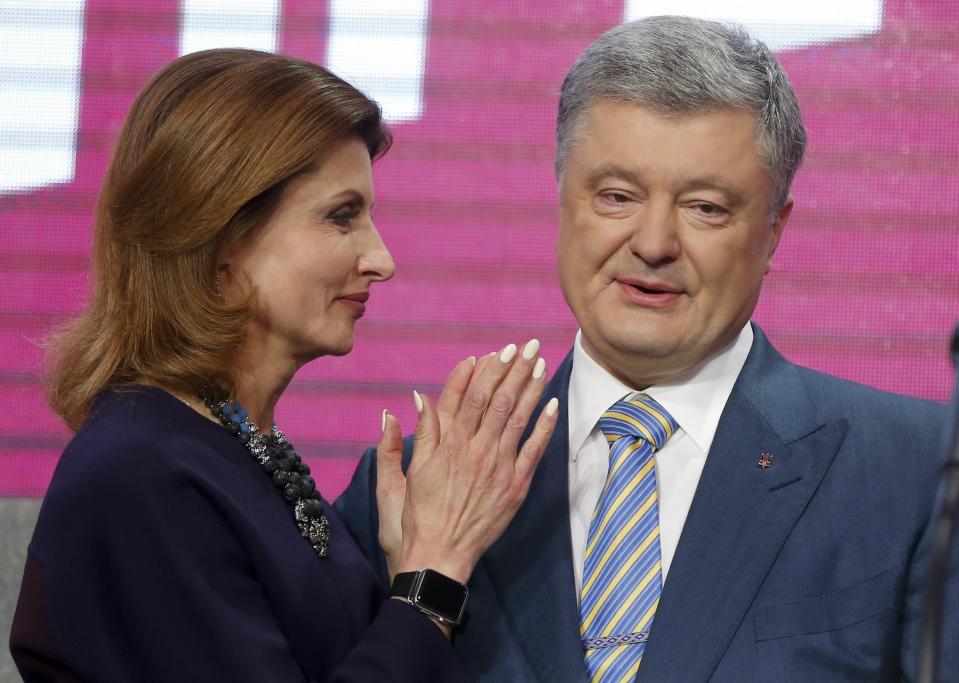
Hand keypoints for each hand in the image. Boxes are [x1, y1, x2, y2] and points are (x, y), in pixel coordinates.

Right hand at [376, 340, 557, 583]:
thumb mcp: (409, 472)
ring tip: (540, 363)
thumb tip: (413, 400)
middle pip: (495, 399)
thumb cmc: (421, 514)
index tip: (494, 353)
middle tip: (525, 345)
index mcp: (447, 444)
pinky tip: (552, 403)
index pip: (466, 396)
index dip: (481, 372)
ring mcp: (497, 467)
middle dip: (512, 369)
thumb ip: (414, 435)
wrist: (440, 554)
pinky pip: (533, 449)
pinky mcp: (515, 486)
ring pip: (516, 417)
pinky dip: (544, 425)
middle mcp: (473, 450)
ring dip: (530, 387)